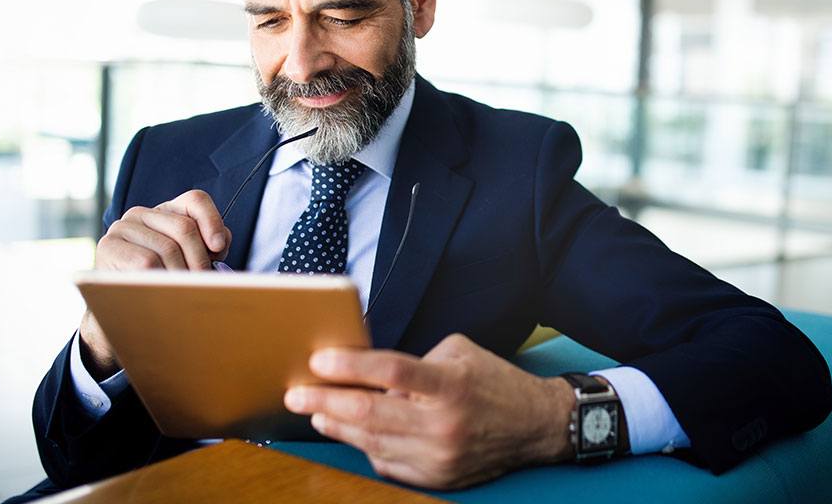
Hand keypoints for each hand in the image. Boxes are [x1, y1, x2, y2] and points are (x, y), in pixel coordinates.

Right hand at [79, 190, 230, 377]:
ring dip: (182, 275)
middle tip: (203, 282)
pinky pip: (146, 262)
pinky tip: (164, 291)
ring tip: (185, 291)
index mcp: (165, 211)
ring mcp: (122, 227)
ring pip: (168, 248)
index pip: (196, 200)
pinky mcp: (108, 247)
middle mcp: (141, 213)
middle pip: (185, 227)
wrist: (118, 302)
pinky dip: (162, 279)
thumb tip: (220, 243)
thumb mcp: (188, 258)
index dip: (212, 221)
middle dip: (199, 259)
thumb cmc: (160, 279)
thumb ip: (208, 245)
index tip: (219, 249)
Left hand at [284, 333, 575, 488]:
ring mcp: (439, 456)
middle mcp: (443, 423)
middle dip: (325, 401)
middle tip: (296, 392)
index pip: (391, 370)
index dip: (350, 365)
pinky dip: (365, 447)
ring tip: (314, 412)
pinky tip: (350, 432)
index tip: (318, 360)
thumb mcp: (458, 353)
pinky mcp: (436, 479)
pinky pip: (387, 465)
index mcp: (450, 384)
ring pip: (371, 442)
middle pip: (370, 412)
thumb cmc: (492, 382)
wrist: (535, 426)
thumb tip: (368, 372)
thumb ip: (414, 361)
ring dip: (337, 426)